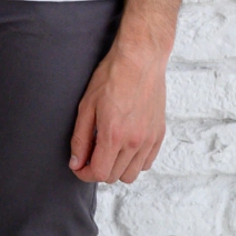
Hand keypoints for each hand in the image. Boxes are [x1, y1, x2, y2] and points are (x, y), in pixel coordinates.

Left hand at [68, 37, 166, 183]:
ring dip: (117, 168)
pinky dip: (134, 161)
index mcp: (114, 135)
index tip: (78, 166)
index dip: (84, 173)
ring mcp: (149, 140)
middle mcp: (135, 142)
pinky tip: (125, 145)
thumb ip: (80, 138)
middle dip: (98, 169)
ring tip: (108, 149)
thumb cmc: (112, 76)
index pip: (99, 173)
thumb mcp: (87, 105)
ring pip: (132, 174)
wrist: (140, 59)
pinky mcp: (159, 135)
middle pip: (114, 176)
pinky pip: (146, 163)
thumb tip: (76, 163)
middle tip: (90, 152)